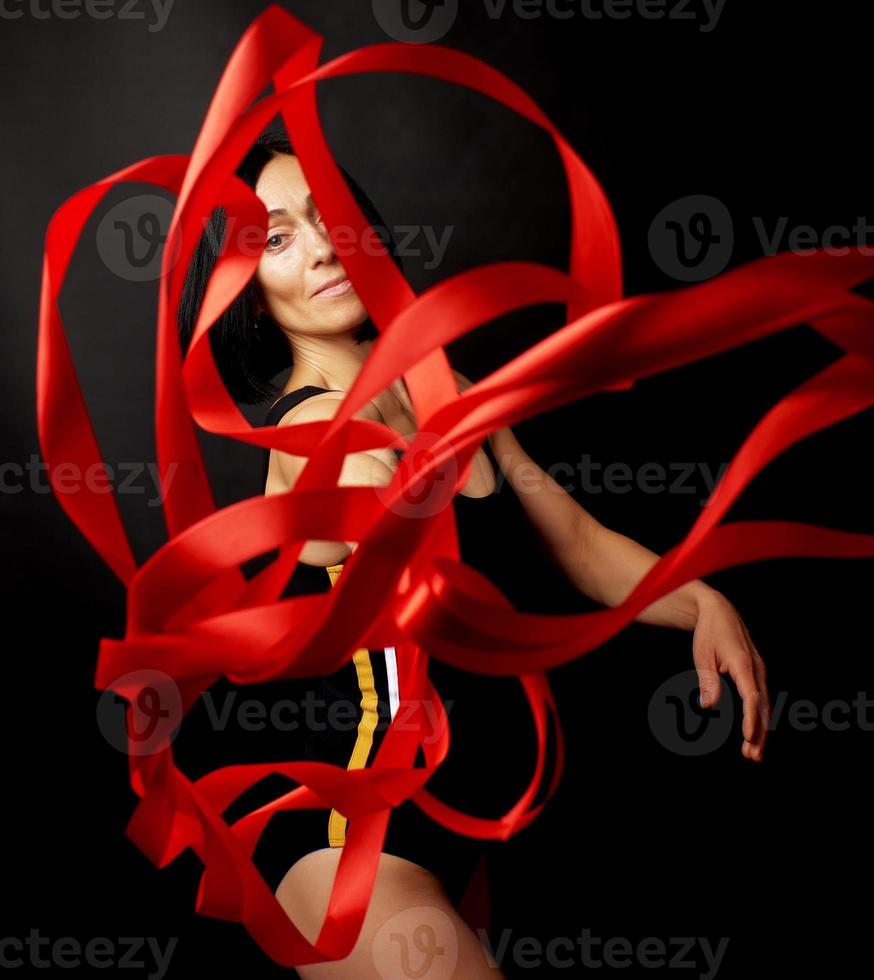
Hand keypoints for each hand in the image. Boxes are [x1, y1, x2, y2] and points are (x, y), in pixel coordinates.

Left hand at [691, 591, 770, 761]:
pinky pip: (760, 698)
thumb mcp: (702, 654)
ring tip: (753, 754)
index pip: (751, 696)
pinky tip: (754, 733)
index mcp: (743, 663)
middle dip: (758, 732)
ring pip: (764, 704)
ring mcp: (758, 670)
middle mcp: (756, 668)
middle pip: (762, 705)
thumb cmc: (709, 632)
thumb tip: (707, 705)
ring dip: (760, 729)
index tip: (747, 737)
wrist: (719, 611)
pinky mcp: (756, 672)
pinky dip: (758, 716)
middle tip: (751, 756)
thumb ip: (707, 680)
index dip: (751, 718)